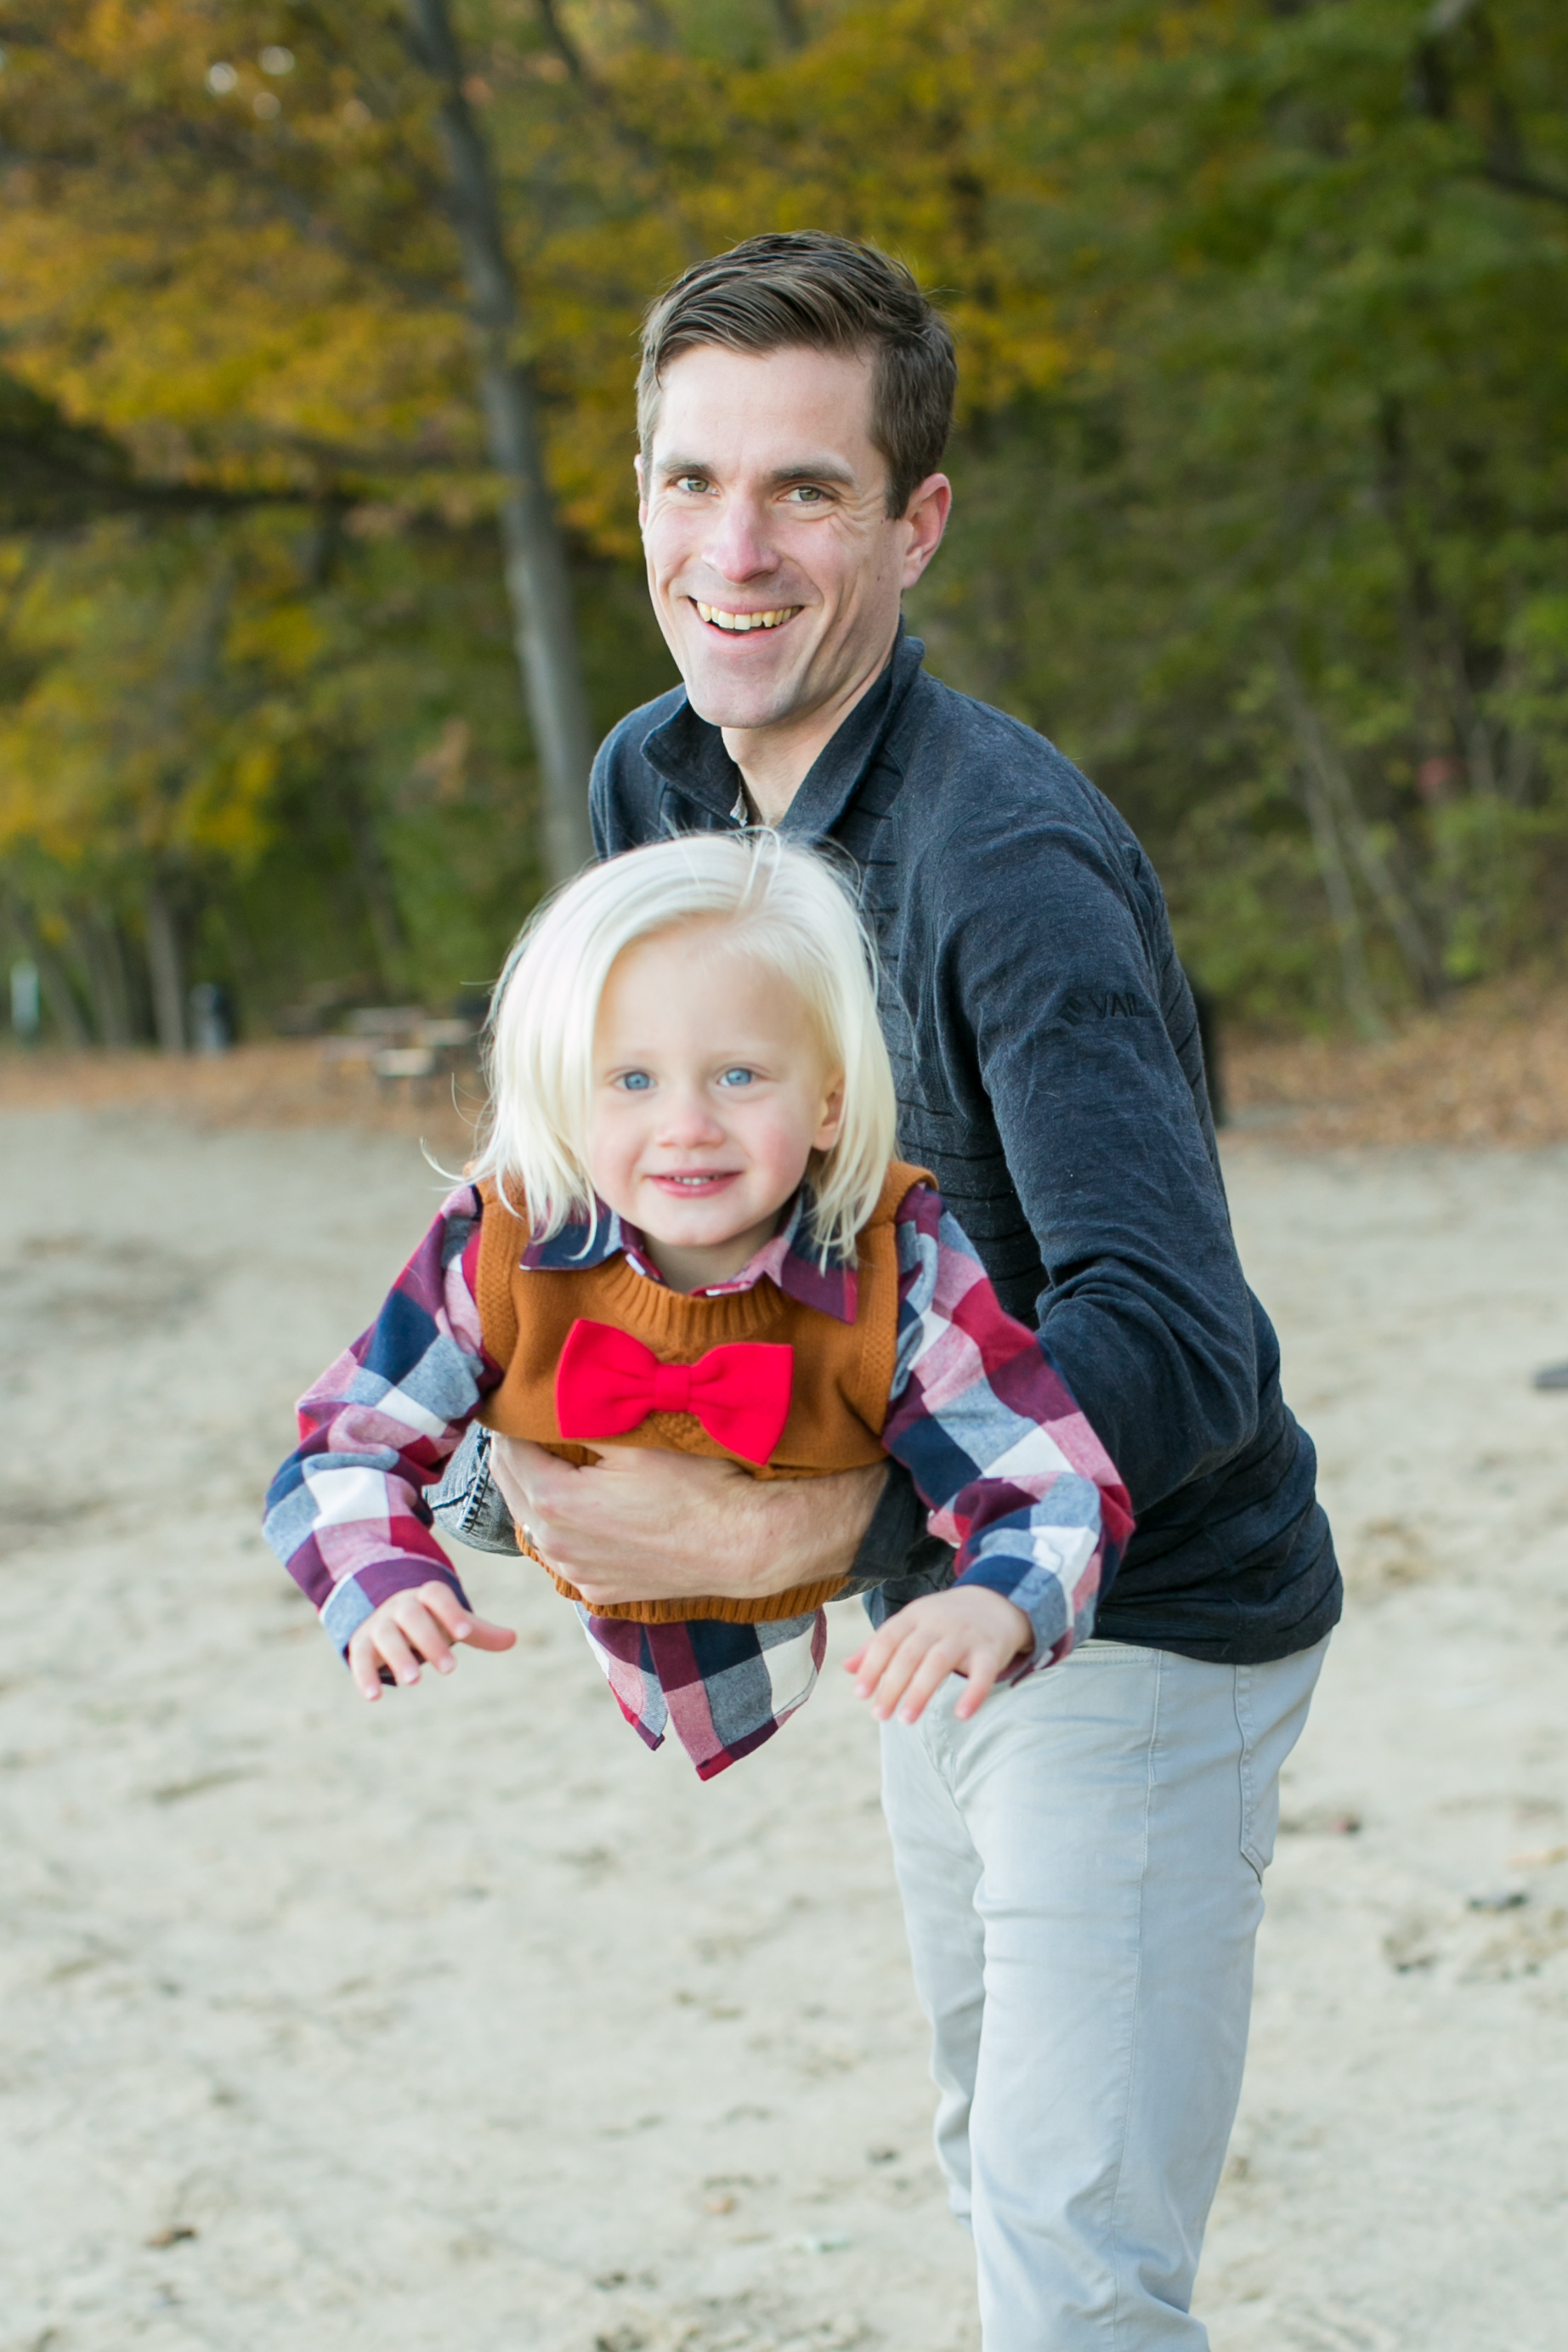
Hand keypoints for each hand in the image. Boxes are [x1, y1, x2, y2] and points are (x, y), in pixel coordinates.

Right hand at [347, 1580, 516, 1702]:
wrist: (384, 1619)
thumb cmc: (429, 1623)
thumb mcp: (452, 1624)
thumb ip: (478, 1632)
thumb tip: (513, 1639)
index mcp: (425, 1597)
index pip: (436, 1595)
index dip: (450, 1611)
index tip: (464, 1633)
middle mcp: (399, 1607)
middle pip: (411, 1616)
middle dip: (429, 1640)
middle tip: (450, 1669)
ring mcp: (377, 1625)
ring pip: (385, 1636)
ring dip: (399, 1657)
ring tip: (414, 1681)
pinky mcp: (360, 1645)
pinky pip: (358, 1658)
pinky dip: (364, 1676)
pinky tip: (375, 1697)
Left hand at [488, 1435, 884, 1607]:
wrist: (741, 1545)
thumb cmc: (695, 1485)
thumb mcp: (634, 1437)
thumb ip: (580, 1416)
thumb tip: (549, 1392)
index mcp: (553, 1501)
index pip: (506, 1450)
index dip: (510, 1421)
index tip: (518, 1401)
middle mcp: (553, 1545)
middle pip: (511, 1488)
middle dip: (516, 1453)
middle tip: (527, 1424)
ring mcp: (576, 1573)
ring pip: (535, 1524)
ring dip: (539, 1491)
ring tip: (557, 1461)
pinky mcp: (599, 1590)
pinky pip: (566, 1552)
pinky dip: (566, 1527)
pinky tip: (588, 1506)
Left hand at [845, 1587, 1032, 1725]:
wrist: (997, 1600)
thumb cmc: (945, 1620)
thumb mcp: (912, 1623)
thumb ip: (880, 1644)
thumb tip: (847, 1668)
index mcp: (914, 1616)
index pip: (887, 1639)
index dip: (872, 1666)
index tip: (860, 1694)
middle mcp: (937, 1623)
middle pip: (910, 1654)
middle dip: (892, 1685)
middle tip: (880, 1715)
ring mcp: (965, 1635)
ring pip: (939, 1662)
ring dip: (920, 1692)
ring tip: (907, 1720)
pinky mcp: (991, 1650)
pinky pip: (983, 1672)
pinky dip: (973, 1693)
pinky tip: (962, 1715)